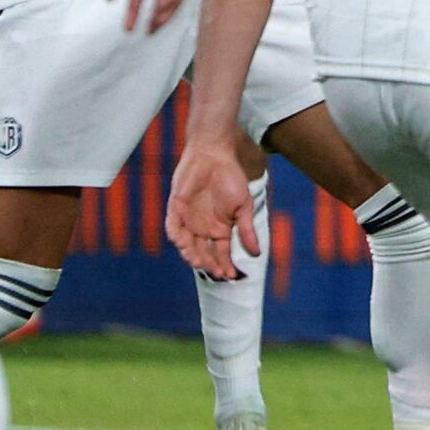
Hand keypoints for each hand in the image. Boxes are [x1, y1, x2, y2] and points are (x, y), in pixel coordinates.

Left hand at [167, 130, 263, 279]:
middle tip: (215, 271)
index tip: (230, 275)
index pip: (221, 253)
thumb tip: (257, 253)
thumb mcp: (243, 205)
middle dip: (209, 264)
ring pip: (187, 244)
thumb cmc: (231, 177)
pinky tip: (182, 242)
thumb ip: (247, 230)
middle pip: (203, 253)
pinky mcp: (176, 208)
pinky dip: (176, 235)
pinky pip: (172, 226)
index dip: (225, 265)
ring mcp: (188, 219)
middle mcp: (203, 228)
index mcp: (220, 228)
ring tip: (198, 262)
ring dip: (191, 255)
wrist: (213, 154)